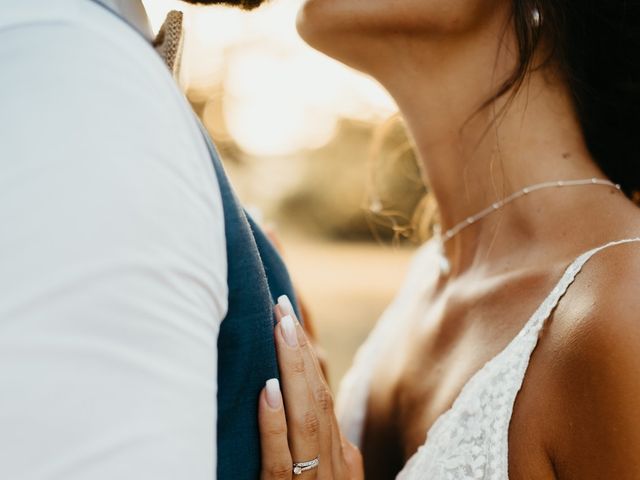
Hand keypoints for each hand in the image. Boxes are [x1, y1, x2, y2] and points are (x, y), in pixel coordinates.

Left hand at [258, 296, 363, 479]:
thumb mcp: (319, 474)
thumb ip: (311, 445)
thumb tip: (288, 399)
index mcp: (341, 455)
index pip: (322, 395)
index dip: (305, 356)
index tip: (289, 317)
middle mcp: (334, 462)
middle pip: (318, 397)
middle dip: (300, 349)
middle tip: (282, 306)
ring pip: (306, 420)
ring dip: (293, 370)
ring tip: (279, 328)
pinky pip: (280, 461)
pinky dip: (275, 424)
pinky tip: (268, 389)